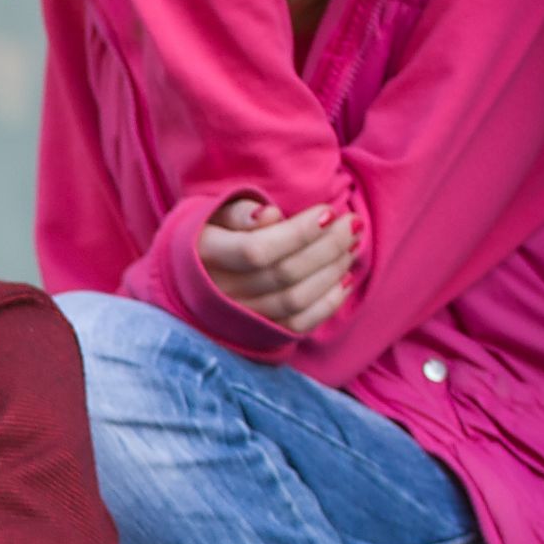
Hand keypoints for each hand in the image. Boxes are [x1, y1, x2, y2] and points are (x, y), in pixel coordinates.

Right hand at [198, 195, 355, 331]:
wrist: (191, 274)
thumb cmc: (211, 233)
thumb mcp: (215, 212)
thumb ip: (238, 211)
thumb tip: (271, 215)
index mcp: (204, 255)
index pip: (257, 250)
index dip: (298, 233)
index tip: (328, 211)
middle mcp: (219, 292)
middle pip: (284, 274)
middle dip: (328, 246)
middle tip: (352, 224)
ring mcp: (240, 316)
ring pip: (295, 300)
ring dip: (332, 271)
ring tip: (351, 246)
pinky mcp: (259, 332)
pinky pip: (299, 325)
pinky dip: (328, 304)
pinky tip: (345, 279)